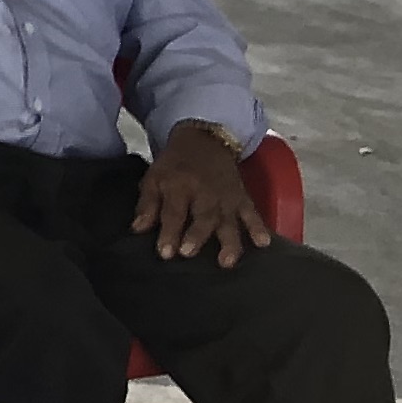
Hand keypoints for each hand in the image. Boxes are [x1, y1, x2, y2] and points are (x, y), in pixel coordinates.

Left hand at [134, 127, 271, 266]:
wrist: (205, 140)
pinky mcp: (243, 197)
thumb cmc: (175, 165)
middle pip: (202, 216)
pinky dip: (259, 228)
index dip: (168, 233)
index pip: (173, 212)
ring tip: (227, 262)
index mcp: (179, 185)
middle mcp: (204, 192)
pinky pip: (253, 213)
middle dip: (196, 236)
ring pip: (228, 220)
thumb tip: (137, 229)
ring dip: (229, 241)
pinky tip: (264, 243)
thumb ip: (146, 204)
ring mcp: (226, 196)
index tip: (166, 253)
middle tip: (189, 254)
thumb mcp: (153, 177)